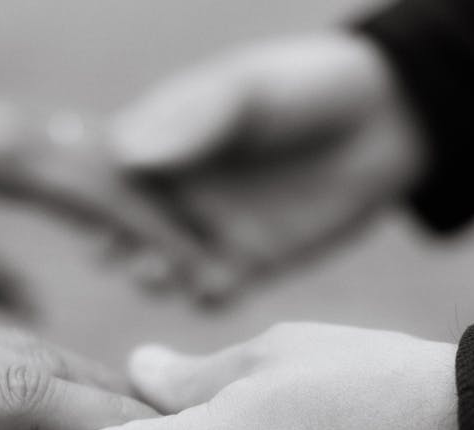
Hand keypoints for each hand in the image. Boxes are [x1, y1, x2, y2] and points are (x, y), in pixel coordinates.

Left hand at [0, 90, 210, 309]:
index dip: (152, 231)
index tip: (194, 266)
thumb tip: (38, 314)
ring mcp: (40, 125)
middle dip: (172, 221)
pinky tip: (153, 220)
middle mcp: (37, 134)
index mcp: (11, 159)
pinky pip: (99, 155)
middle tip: (214, 268)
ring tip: (198, 251)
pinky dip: (132, 187)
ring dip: (159, 203)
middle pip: (125, 176)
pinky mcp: (38, 128)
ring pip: (119, 162)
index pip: (100, 194)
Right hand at [110, 32, 426, 301]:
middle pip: (121, 230)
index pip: (105, 173)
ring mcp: (210, 233)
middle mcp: (176, 194)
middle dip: (114, 244)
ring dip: (154, 276)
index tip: (85, 203)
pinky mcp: (251, 266)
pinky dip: (205, 298)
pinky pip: (212, 297)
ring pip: (159, 271)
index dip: (88, 192)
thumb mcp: (247, 91)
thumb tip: (128, 155)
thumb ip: (193, 121)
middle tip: (118, 250)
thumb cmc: (307, 88)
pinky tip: (218, 284)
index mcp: (161, 144)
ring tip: (164, 271)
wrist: (388, 120)